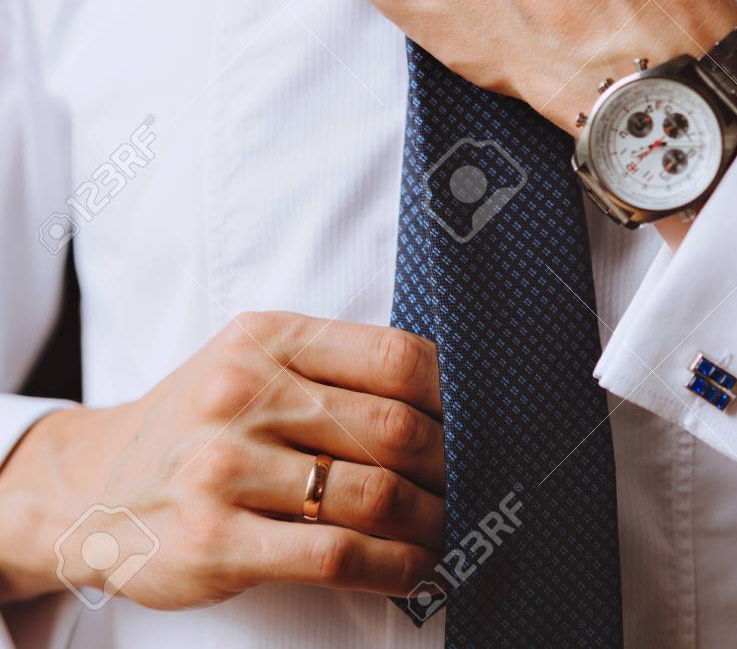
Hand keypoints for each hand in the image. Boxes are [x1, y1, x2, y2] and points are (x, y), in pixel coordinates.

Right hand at [0, 313, 442, 607]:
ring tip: (447, 529)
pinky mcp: (216, 539)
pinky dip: (393, 566)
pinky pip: (334, 555)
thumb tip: (443, 396)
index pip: (394, 356)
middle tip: (469, 484)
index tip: (475, 422)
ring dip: (430, 521)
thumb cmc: (197, 419)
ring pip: (371, 495)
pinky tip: (413, 567)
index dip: (453, 395)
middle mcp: (245, 393)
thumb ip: (329, 368)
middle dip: (449, 465)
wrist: (93, 484)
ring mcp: (226, 466)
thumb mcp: (251, 362)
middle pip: (392, 428)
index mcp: (267, 338)